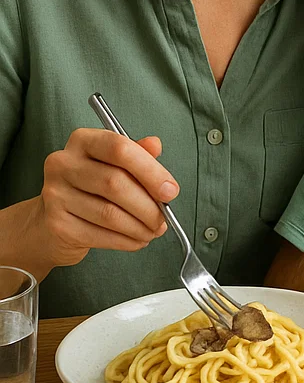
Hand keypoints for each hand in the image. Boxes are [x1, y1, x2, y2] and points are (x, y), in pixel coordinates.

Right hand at [30, 127, 177, 269]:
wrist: (55, 221)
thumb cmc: (92, 189)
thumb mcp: (116, 165)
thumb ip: (138, 154)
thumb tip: (155, 145)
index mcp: (83, 141)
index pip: (120, 149)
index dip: (151, 171)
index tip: (170, 191)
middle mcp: (63, 163)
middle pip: (115, 183)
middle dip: (149, 206)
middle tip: (164, 218)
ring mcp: (55, 193)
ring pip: (109, 213)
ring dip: (140, 227)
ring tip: (153, 231)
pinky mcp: (56, 223)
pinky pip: (100, 235)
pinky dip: (126, 241)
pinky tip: (136, 240)